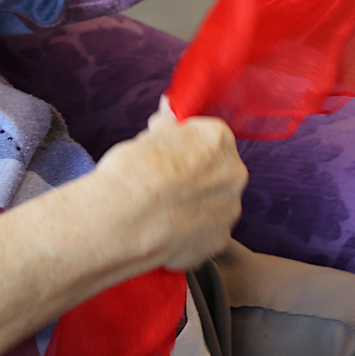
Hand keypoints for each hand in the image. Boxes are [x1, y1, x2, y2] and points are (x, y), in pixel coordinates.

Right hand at [91, 100, 246, 272]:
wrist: (122, 220)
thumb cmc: (131, 174)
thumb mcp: (147, 136)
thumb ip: (168, 127)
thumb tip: (169, 115)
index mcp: (218, 139)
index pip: (210, 136)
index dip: (188, 145)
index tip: (171, 153)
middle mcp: (233, 173)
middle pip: (218, 170)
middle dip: (198, 174)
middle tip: (166, 182)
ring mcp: (229, 210)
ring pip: (215, 203)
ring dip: (197, 204)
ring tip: (164, 210)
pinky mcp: (218, 241)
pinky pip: (208, 233)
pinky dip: (192, 231)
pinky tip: (168, 230)